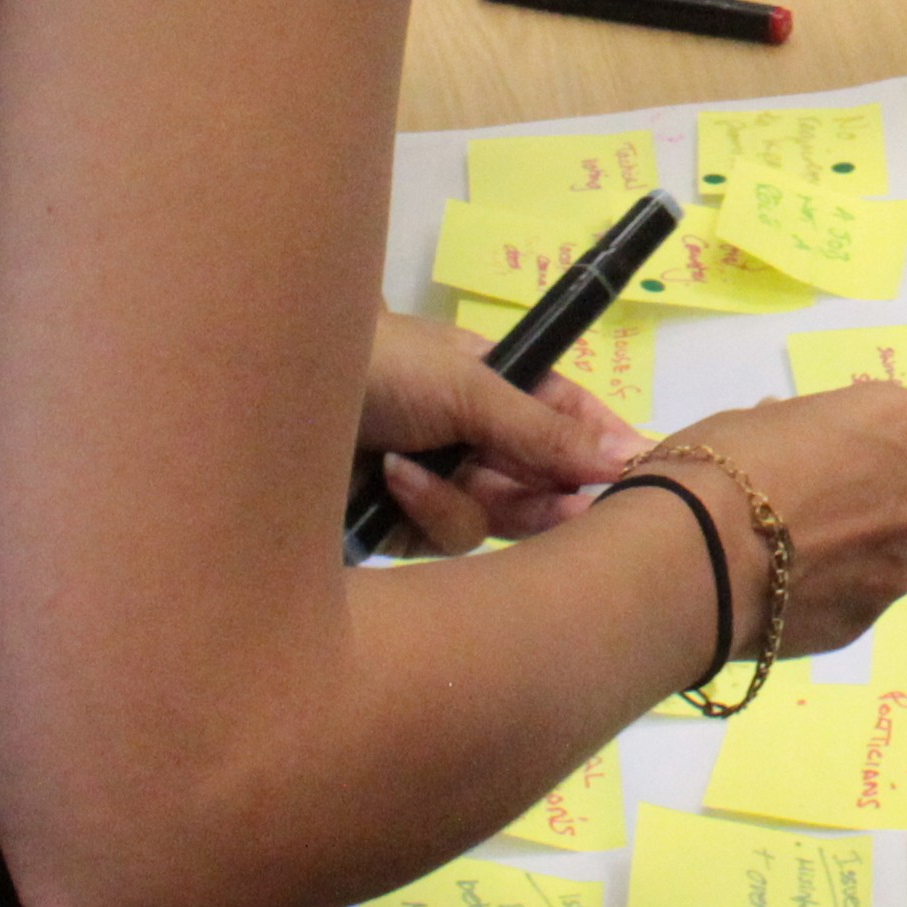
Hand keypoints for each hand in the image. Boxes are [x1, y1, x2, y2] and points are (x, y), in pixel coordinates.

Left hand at [360, 311, 643, 554]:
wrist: (268, 396)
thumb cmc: (378, 366)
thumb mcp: (469, 386)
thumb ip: (545, 431)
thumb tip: (628, 458)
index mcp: (496, 388)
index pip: (569, 418)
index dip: (604, 446)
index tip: (638, 476)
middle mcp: (473, 440)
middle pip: (540, 483)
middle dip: (547, 493)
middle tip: (564, 509)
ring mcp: (438, 485)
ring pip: (496, 523)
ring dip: (467, 498)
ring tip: (423, 470)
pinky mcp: (401, 530)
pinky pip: (444, 540)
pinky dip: (424, 510)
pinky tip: (393, 481)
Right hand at [644, 379, 906, 660]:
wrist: (694, 555)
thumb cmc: (722, 465)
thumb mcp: (759, 421)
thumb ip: (801, 434)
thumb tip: (799, 444)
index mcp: (902, 423)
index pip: (891, 427)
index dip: (849, 444)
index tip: (811, 459)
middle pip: (906, 494)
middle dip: (869, 502)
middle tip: (809, 513)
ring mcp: (901, 564)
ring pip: (886, 554)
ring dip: (852, 555)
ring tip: (788, 563)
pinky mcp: (869, 620)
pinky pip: (853, 600)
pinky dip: (828, 596)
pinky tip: (781, 595)